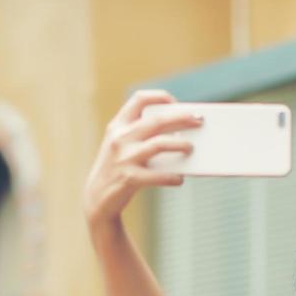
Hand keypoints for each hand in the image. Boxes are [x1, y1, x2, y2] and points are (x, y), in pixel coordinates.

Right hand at [83, 90, 199, 228]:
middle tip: (198, 120)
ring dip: (180, 144)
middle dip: (181, 118)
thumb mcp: (121, 145)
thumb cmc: (117, 168)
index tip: (174, 101)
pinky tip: (179, 179)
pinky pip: (158, 175)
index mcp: (117, 126)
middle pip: (156, 121)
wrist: (96, 198)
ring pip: (159, 144)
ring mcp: (124, 158)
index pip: (139, 100)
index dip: (159, 97)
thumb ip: (140, 134)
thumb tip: (178, 130)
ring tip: (191, 147)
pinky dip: (172, 177)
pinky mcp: (129, 178)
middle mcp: (119, 139)